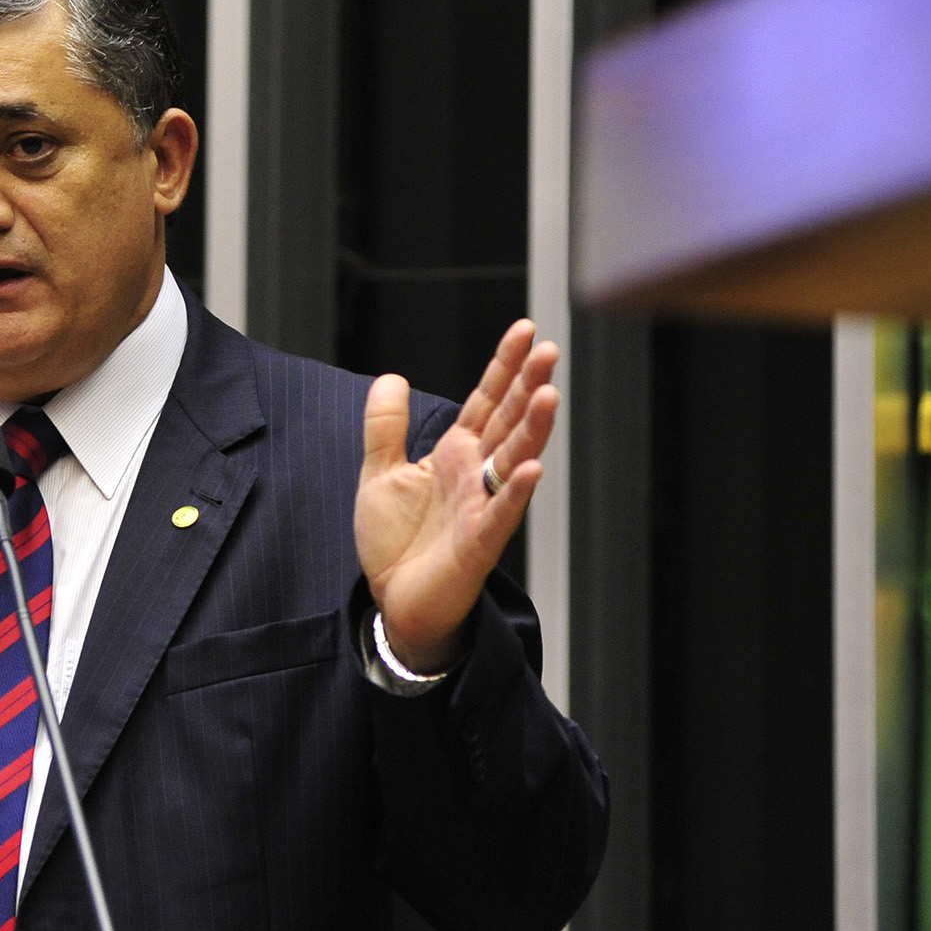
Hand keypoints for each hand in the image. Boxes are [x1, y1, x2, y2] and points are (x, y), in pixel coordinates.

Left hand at [353, 319, 558, 673]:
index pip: (487, 401)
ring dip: (532, 429)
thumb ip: (385, 427)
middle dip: (528, 386)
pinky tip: (532, 467)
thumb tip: (391, 377)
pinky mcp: (479, 542)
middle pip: (508, 422)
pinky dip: (516, 491)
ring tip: (549, 394)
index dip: (505, 366)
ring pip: (514, 460)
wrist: (394, 600)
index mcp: (456, 454)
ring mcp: (482, 506)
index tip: (526, 330)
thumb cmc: (396, 542)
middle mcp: (477, 474)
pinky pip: (501, 513)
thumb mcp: (380, 474)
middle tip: (550, 350)